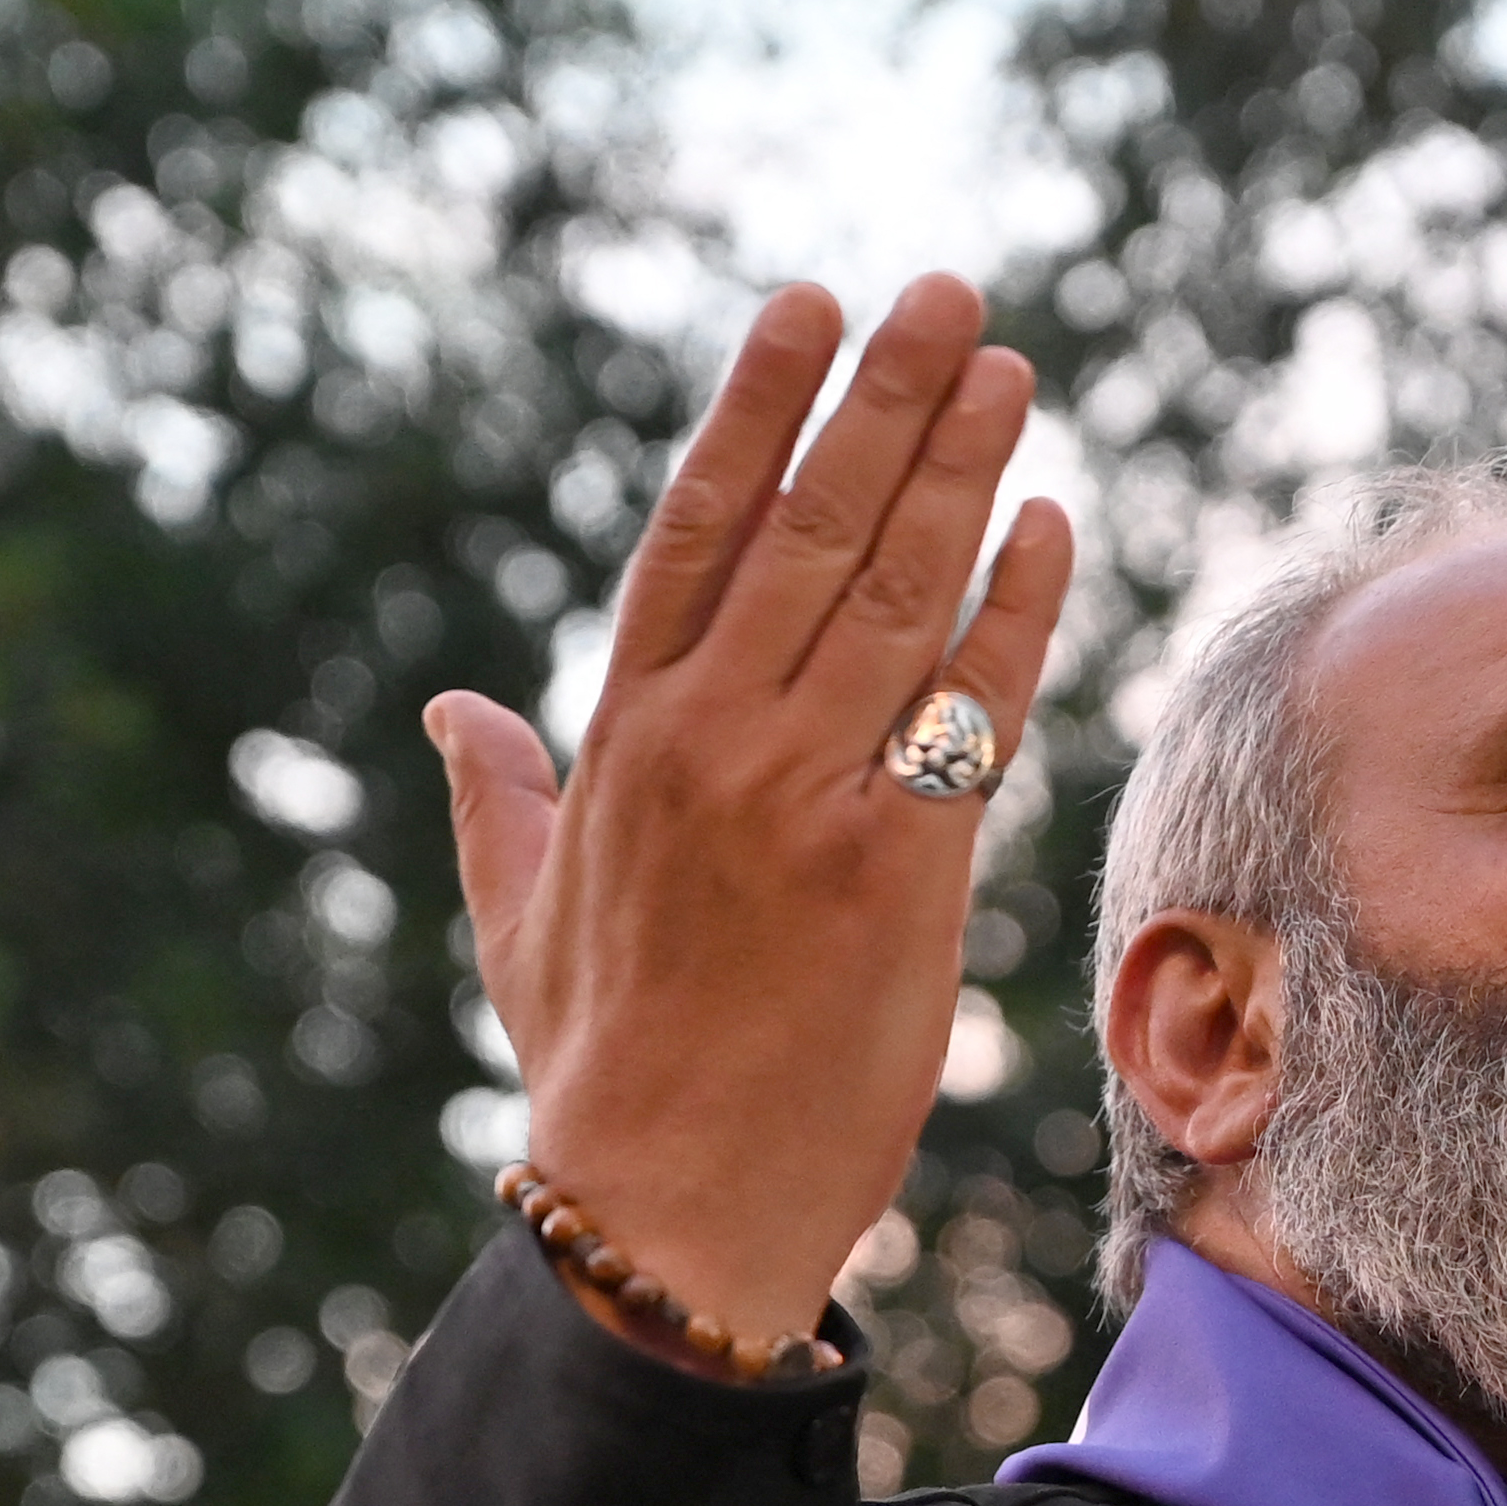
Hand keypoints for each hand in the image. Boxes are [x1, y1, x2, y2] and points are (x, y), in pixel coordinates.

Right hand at [425, 274, 1077, 1346]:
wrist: (668, 1212)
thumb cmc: (598, 1072)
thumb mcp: (518, 920)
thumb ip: (500, 799)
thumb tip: (457, 708)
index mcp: (619, 743)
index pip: (695, 531)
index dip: (756, 409)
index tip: (805, 308)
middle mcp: (711, 747)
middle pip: (812, 531)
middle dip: (886, 399)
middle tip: (951, 293)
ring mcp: (805, 803)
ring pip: (897, 596)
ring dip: (961, 469)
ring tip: (1011, 368)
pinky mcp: (897, 873)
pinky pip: (972, 714)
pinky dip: (1014, 613)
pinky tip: (1049, 525)